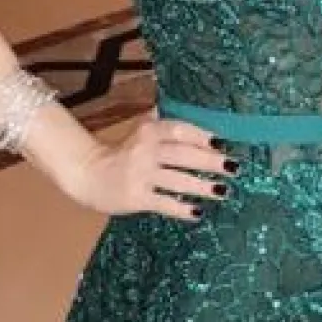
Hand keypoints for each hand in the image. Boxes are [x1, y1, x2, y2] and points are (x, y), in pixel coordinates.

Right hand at [57, 104, 237, 220]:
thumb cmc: (122, 154)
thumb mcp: (140, 132)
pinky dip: (182, 208)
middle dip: (210, 161)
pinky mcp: (136, 197)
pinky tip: (198, 212)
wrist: (88, 175)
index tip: (222, 142)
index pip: (178, 129)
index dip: (201, 135)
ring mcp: (140, 175)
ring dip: (202, 186)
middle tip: (233, 168)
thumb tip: (189, 109)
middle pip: (183, 155)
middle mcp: (145, 151)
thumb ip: (162, 122)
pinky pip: (164, 203)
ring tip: (223, 191)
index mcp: (148, 132)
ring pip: (177, 180)